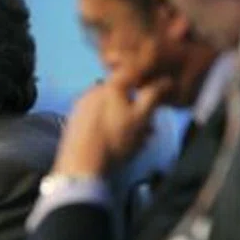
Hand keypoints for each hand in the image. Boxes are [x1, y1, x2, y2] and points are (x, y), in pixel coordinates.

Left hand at [52, 75, 172, 175]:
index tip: (158, 97)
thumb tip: (165, 80)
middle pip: (122, 93)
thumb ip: (153, 95)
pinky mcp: (73, 124)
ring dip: (126, 120)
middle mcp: (91, 90)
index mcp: (109, 85)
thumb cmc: (116, 139)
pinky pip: (98, 120)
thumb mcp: (141, 116)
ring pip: (111, 108)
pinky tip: (117, 143)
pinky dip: (111, 127)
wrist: (81, 166)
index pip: (133, 73)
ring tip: (137, 141)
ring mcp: (80, 107)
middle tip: (150, 128)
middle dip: (138, 108)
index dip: (148, 82)